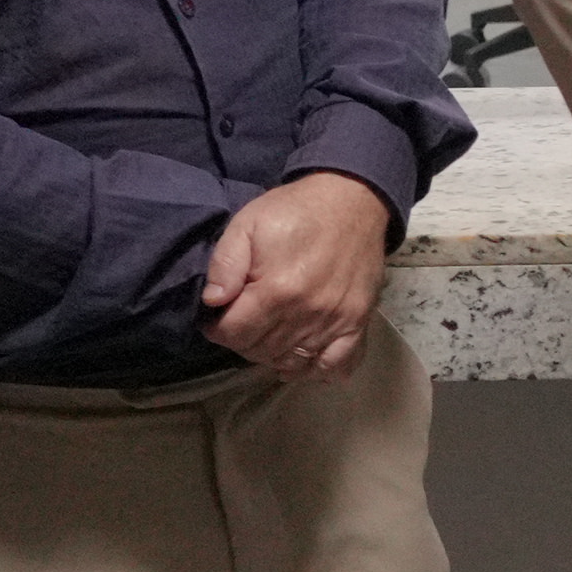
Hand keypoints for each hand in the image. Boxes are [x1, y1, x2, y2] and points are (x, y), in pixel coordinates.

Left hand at [202, 171, 394, 375]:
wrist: (352, 200)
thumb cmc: (294, 211)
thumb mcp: (247, 224)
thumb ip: (225, 264)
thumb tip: (213, 302)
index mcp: (276, 291)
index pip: (235, 334)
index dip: (217, 328)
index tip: (217, 316)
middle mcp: (307, 314)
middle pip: (261, 352)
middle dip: (243, 341)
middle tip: (243, 320)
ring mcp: (336, 322)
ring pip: (294, 363)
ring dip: (273, 356)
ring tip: (268, 335)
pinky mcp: (358, 323)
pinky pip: (337, 366)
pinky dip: (316, 371)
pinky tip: (302, 359)